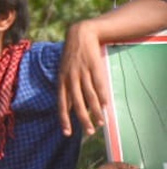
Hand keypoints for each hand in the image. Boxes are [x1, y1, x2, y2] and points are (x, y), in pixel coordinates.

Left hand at [58, 20, 106, 135]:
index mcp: (61, 80)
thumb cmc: (72, 58)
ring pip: (89, 96)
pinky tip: (106, 106)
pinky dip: (103, 96)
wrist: (80, 35)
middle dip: (82, 119)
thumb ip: (68, 89)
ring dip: (96, 111)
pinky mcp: (94, 67)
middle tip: (89, 132)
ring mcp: (82, 72)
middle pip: (76, 102)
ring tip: (101, 123)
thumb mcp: (64, 72)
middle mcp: (70, 77)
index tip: (67, 133)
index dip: (64, 118)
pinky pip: (99, 84)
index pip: (61, 103)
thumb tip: (71, 109)